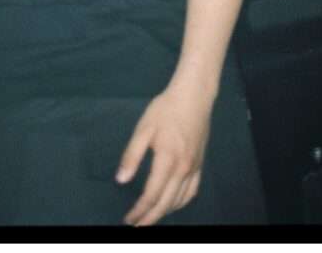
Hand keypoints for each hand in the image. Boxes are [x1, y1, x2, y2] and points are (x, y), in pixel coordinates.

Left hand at [116, 86, 212, 226]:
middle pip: (166, 203)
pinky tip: (172, 204)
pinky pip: (192, 191)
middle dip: (150, 218)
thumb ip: (132, 155)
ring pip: (179, 200)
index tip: (128, 218)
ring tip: (150, 217)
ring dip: (164, 212)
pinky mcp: (200, 164)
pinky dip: (181, 203)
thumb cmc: (166, 109)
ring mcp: (194, 167)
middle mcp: (183, 168)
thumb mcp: (144, 128)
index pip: (152, 195)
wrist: (194, 96)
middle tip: (136, 225)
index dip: (139, 210)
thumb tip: (121, 179)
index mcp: (167, 159)